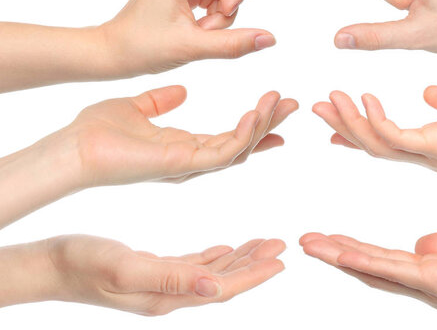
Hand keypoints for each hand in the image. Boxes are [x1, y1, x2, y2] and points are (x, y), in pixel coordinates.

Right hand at [48, 234, 284, 314]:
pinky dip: (214, 256)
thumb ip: (171, 278)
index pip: (222, 289)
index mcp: (168, 296)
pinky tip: (226, 248)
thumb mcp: (127, 267)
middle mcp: (170, 293)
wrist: (54, 265)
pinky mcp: (154, 271)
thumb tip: (214, 288)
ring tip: (263, 242)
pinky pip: (194, 265)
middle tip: (281, 244)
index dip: (253, 275)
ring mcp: (162, 284)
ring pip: (212, 272)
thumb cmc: (85, 264)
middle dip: (254, 264)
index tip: (281, 261)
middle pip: (224, 281)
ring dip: (239, 258)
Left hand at [58, 85, 296, 187]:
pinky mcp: (183, 164)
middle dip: (269, 124)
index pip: (229, 137)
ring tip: (279, 100)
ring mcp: (190, 164)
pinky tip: (253, 112)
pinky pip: (223, 152)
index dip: (255, 124)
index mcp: (184, 146)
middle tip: (292, 102)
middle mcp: (192, 159)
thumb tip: (181, 91)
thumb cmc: (99, 131)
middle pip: (243, 143)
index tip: (275, 108)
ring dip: (263, 125)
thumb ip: (160, 101)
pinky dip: (243, 134)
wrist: (76, 146)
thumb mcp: (137, 107)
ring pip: (240, 148)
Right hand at [300, 231, 436, 322]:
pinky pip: (395, 271)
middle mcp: (421, 284)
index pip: (380, 261)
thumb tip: (417, 245)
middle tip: (305, 242)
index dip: (351, 250)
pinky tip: (345, 253)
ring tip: (313, 245)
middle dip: (335, 255)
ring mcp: (427, 286)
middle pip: (369, 268)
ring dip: (340, 257)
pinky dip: (366, 262)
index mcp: (427, 273)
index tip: (327, 237)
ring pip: (374, 270)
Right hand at [313, 86, 436, 185]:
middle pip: (369, 142)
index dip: (355, 129)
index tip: (333, 116)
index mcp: (426, 143)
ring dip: (349, 121)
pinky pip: (394, 137)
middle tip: (317, 106)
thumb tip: (429, 92)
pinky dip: (375, 119)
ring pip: (374, 142)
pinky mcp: (433, 148)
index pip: (382, 137)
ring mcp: (424, 152)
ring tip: (331, 98)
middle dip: (341, 125)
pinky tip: (364, 99)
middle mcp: (420, 152)